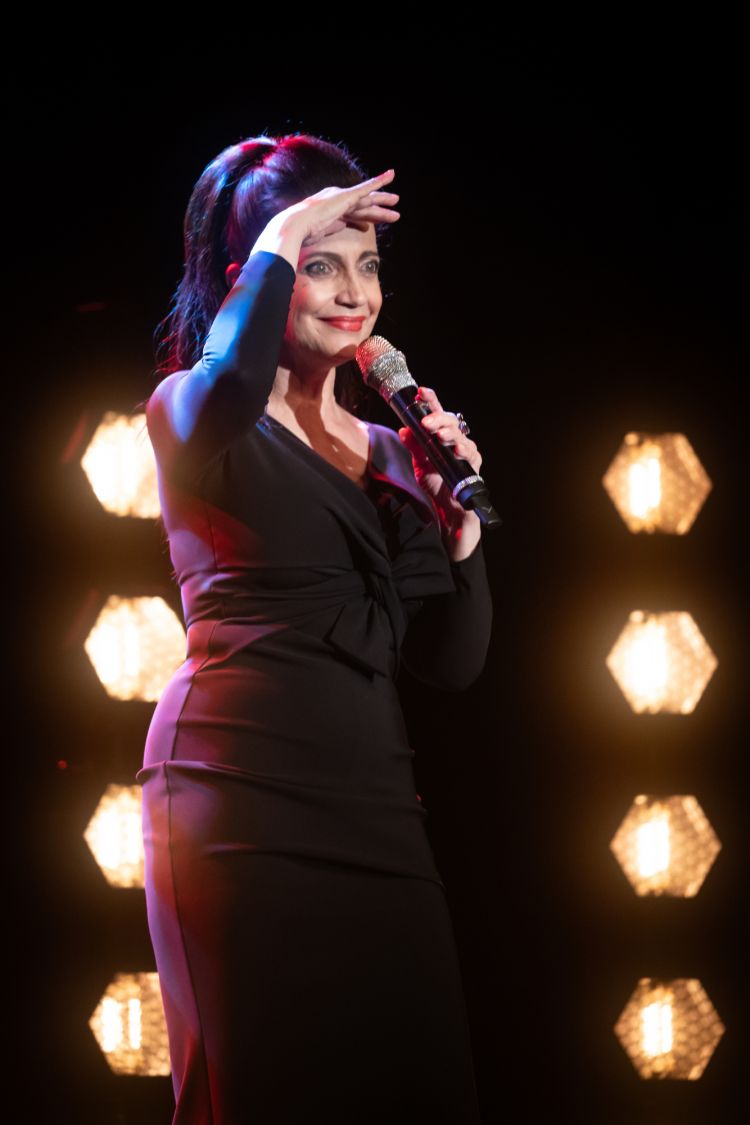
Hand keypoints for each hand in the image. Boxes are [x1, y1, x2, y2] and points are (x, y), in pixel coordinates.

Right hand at [282, 169, 399, 246]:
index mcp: (331, 208)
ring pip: (368, 199)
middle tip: (392, 207)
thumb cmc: (304, 231)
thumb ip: (336, 226)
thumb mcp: (325, 230)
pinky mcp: (347, 196)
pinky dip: (379, 181)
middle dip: (377, 206)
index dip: (362, 218)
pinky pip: (367, 187)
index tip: (369, 225)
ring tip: (396, 202)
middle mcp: (337, 199)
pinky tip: (391, 176)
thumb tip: (345, 225)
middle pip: (362, 204)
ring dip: (383, 201)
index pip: (351, 214)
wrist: (297, 225)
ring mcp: (342, 196)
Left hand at [398, 387, 482, 560]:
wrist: (448, 519)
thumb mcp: (421, 468)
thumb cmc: (437, 491)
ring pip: (461, 436)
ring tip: (438, 434)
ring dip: (449, 433)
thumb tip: (404, 429)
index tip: (421, 391)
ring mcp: (466, 456)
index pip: (437, 417)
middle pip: (451, 422)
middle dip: (438, 418)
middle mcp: (456, 445)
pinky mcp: (474, 470)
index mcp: (441, 441)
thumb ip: (415, 448)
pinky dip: (463, 450)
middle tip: (426, 421)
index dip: (431, 402)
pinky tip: (456, 448)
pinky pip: (471, 456)